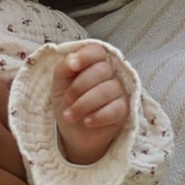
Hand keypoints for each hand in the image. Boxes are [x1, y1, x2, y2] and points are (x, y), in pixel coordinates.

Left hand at [50, 41, 130, 166]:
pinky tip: (87, 122)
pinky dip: (98, 116)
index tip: (72, 67)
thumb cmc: (69, 104)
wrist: (73, 133)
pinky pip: (115, 109)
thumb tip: (74, 59)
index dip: (85, 56)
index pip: (97, 51)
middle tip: (67, 99)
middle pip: (102, 70)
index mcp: (94, 64)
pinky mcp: (125, 111)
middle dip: (79, 86)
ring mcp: (120, 92)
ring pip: (107, 90)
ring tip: (70, 116)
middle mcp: (111, 75)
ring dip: (83, 104)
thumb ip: (64, 67)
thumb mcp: (59, 84)